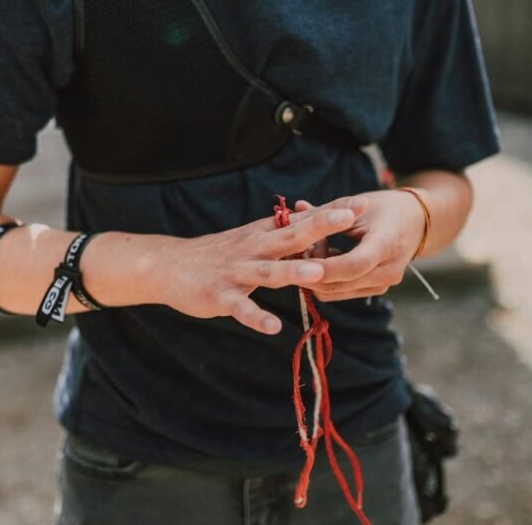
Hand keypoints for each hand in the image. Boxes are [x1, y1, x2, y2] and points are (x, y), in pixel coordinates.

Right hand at [147, 196, 368, 334]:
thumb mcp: (251, 239)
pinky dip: (256, 317)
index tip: (363, 203)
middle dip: (321, 227)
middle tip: (351, 217)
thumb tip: (317, 229)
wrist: (167, 265)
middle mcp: (253, 248)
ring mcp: (236, 272)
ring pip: (269, 272)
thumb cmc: (217, 254)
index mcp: (263, 235)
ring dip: (293, 273)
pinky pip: (240, 308)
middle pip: (292, 236)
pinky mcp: (219, 296)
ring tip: (318, 274)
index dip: (332, 212)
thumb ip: (282, 236)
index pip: (303, 219)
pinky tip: (273, 327)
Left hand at [297, 190, 425, 301]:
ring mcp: (383, 284)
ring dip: (317, 275)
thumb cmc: (384, 208)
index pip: (353, 265)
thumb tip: (292, 212)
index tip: (297, 260)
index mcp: (387, 244)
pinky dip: (327, 278)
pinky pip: (341, 291)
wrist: (416, 222)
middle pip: (340, 283)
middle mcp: (388, 270)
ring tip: (314, 248)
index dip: (324, 267)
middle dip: (311, 269)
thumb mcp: (357, 205)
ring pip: (335, 291)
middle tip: (295, 248)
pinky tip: (326, 255)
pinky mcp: (376, 289)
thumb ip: (324, 213)